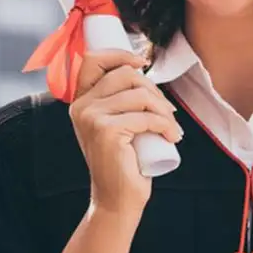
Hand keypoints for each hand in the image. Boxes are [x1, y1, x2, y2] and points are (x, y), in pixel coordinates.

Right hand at [68, 50, 181, 218]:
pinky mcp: (106, 131)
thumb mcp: (116, 121)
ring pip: (140, 95)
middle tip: (168, 110)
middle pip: (125, 74)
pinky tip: (172, 136)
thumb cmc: (123, 159)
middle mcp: (81, 106)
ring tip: (171, 126)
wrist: (117, 198)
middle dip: (154, 89)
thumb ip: (118, 97)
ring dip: (164, 110)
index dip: (120, 55)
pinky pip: (146, 117)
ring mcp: (92, 118)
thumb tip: (139, 66)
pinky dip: (166, 125)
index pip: (93, 60)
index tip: (142, 63)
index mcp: (80, 100)